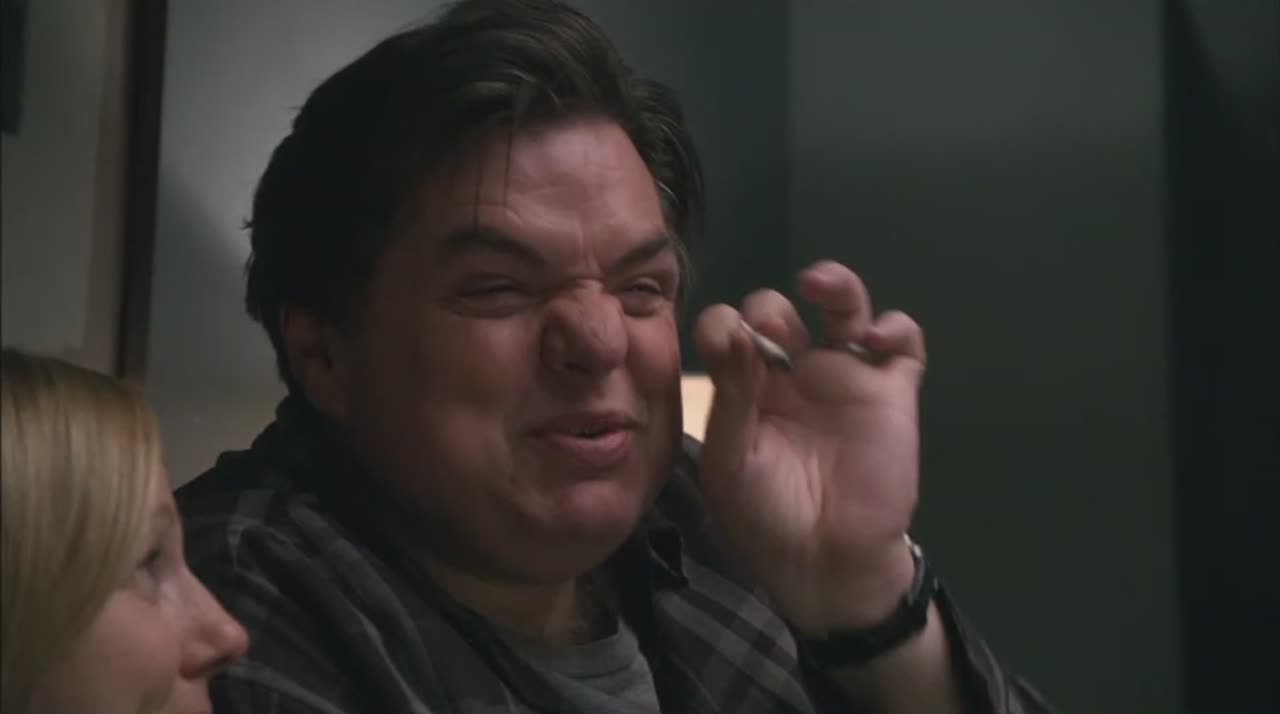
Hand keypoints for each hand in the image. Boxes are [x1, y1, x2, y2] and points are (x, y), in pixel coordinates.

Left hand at [692, 260, 926, 634]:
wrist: (824, 564)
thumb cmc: (765, 517)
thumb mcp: (730, 460)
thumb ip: (731, 395)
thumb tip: (732, 327)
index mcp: (744, 387)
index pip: (729, 332)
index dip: (722, 325)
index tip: (721, 337)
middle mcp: (791, 373)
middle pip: (779, 311)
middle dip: (768, 310)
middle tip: (766, 331)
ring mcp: (843, 377)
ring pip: (843, 308)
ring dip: (834, 284)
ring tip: (816, 282)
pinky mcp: (891, 392)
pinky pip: (903, 344)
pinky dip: (895, 327)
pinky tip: (874, 338)